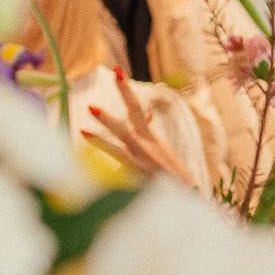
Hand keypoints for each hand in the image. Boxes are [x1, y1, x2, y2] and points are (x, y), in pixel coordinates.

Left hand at [82, 68, 199, 188]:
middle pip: (136, 111)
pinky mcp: (138, 170)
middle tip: (117, 71)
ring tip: (91, 107)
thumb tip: (145, 119)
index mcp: (155, 142)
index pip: (140, 115)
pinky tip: (84, 134)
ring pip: (124, 132)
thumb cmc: (175, 187)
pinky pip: (115, 155)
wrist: (190, 203)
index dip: (127, 94)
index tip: (118, 73)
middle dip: (126, 91)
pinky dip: (100, 144)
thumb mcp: (164, 161)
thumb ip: (150, 143)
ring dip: (108, 120)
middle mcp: (150, 145)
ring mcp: (143, 156)